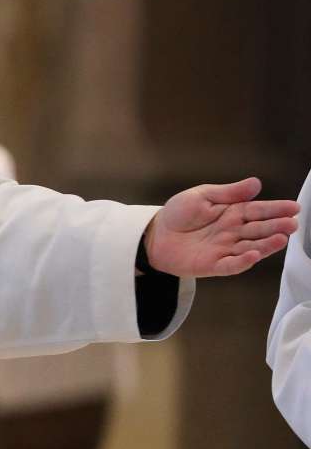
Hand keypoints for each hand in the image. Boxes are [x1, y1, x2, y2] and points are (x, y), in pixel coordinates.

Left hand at [144, 177, 298, 276]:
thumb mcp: (202, 196)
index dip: (276, 209)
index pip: (258, 211)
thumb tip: (256, 183)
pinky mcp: (213, 265)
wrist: (154, 234)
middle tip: (292, 224)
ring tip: (281, 239)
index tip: (294, 207)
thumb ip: (229, 193)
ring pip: (250, 247)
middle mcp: (233, 233)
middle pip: (259, 230)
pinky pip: (230, 265)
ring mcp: (225, 250)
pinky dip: (242, 261)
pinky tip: (253, 255)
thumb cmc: (178, 213)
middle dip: (277, 227)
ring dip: (266, 245)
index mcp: (232, 214)